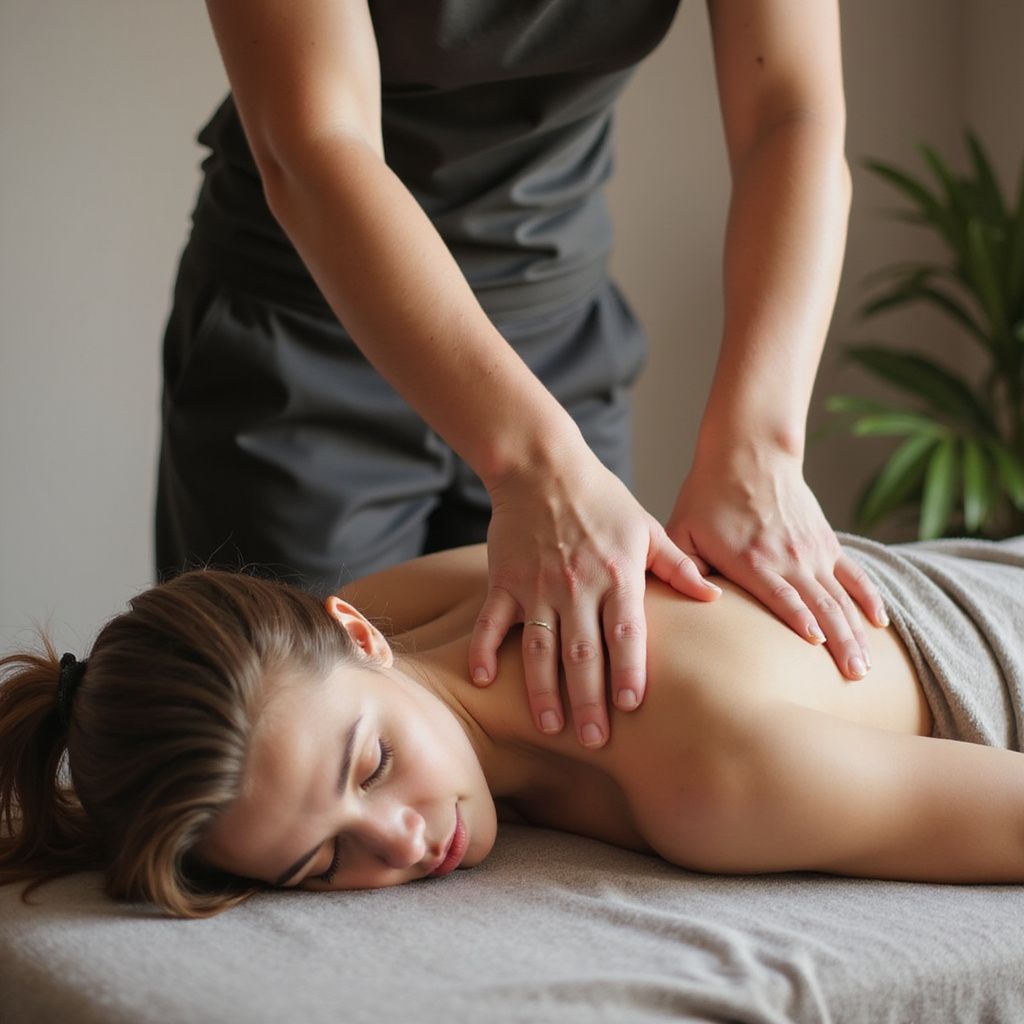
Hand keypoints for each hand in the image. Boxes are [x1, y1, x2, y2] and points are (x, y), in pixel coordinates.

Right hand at [468, 449, 720, 747]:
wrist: (543, 466)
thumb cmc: (601, 497)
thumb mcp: (646, 527)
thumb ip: (678, 566)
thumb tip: (714, 597)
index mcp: (616, 576)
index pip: (626, 634)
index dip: (629, 672)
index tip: (632, 707)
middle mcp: (576, 586)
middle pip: (584, 653)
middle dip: (590, 700)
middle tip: (596, 740)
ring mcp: (536, 585)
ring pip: (540, 647)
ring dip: (544, 689)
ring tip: (552, 725)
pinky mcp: (503, 580)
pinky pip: (491, 622)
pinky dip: (483, 650)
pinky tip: (483, 680)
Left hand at [666, 441, 887, 679]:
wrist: (749, 454)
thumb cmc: (708, 497)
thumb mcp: (682, 530)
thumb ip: (682, 568)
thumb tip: (693, 602)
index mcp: (751, 559)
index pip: (780, 594)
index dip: (799, 618)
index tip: (816, 644)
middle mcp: (788, 557)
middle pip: (821, 605)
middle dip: (839, 642)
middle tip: (855, 677)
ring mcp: (812, 551)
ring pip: (842, 597)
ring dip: (856, 632)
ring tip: (866, 666)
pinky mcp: (826, 542)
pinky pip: (854, 576)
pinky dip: (869, 599)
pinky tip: (881, 623)